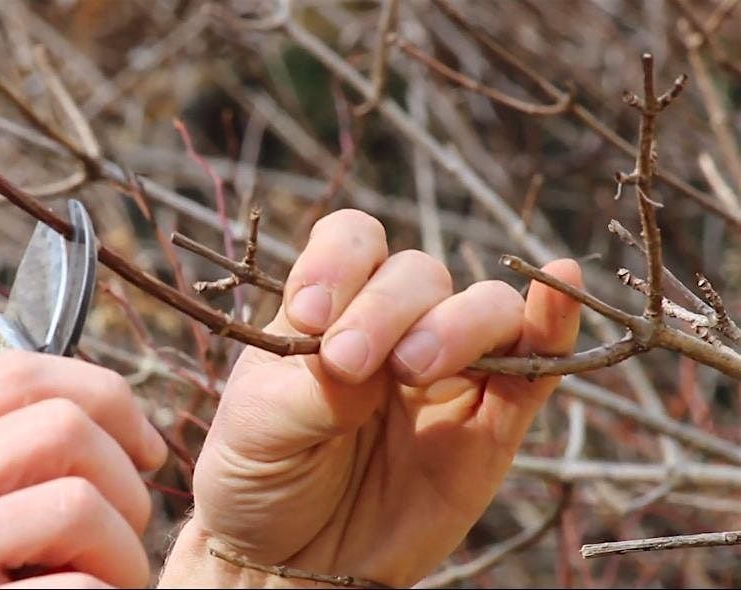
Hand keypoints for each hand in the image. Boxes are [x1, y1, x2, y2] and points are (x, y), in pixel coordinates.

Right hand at [0, 351, 166, 588]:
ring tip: (112, 583)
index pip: (17, 375)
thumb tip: (111, 429)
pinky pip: (75, 589)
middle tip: (125, 535)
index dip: (109, 398)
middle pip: (61, 427)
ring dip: (125, 553)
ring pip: (76, 505)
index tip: (145, 451)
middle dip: (126, 482)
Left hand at [159, 210, 580, 586]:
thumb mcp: (259, 426)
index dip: (338, 263)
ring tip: (414, 369)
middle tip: (349, 365)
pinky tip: (558, 287)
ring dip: (458, 325)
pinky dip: (553, 327)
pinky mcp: (492, 426)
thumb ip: (311, 384)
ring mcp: (449, 374)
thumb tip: (369, 361)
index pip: (354, 242)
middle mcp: (393, 329)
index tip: (310, 316)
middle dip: (386, 310)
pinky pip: (536, 368)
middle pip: (419, 275)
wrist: (292, 562)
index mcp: (331, 311)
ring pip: (486, 309)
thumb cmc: (262, 479)